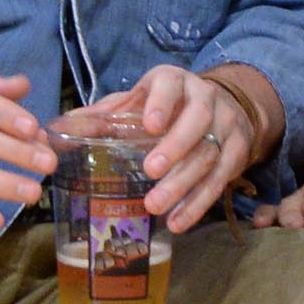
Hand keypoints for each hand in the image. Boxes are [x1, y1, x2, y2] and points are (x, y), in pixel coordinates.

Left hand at [102, 66, 253, 233]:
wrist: (221, 106)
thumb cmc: (167, 105)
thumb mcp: (137, 101)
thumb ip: (106, 114)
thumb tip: (66, 127)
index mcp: (175, 81)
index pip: (170, 85)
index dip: (162, 103)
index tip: (150, 125)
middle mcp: (205, 98)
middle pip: (197, 121)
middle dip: (175, 147)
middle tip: (150, 171)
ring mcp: (226, 125)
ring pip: (210, 154)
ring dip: (184, 183)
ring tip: (156, 206)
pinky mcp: (238, 152)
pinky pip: (221, 180)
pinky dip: (199, 203)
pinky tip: (178, 221)